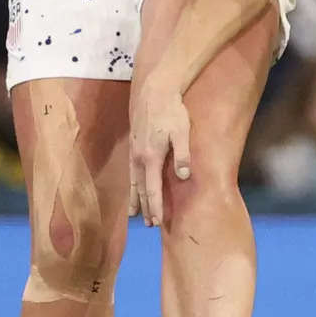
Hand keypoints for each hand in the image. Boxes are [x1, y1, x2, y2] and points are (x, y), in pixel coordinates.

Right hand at [128, 83, 190, 228]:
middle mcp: (139, 158)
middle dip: (145, 207)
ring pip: (133, 181)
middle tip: (150, 225)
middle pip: (141, 189)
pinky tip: (133, 189)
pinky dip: (132, 185)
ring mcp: (134, 152)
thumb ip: (182, 154)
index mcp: (151, 157)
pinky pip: (131, 172)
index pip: (152, 189)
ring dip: (136, 199)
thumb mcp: (182, 132)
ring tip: (136, 214)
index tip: (158, 222)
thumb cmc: (172, 111)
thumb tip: (184, 176)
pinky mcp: (134, 145)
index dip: (155, 206)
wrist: (154, 91)